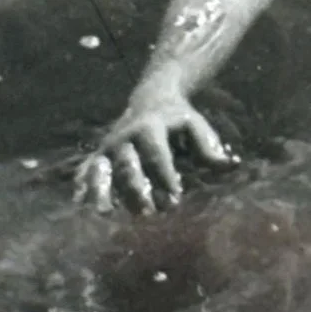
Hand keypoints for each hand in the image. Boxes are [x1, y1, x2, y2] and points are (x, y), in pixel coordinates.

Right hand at [73, 84, 234, 213]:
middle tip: (148, 213)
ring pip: (100, 169)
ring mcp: (108, 147)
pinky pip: (85, 172)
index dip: (166, 176)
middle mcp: (124, 137)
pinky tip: (79, 208)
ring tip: (103, 214)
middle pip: (128, 165)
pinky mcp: (97, 156)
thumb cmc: (178, 120)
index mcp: (150, 127)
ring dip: (101, 192)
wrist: (152, 97)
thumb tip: (231, 165)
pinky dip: (82, 188)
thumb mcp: (196, 127)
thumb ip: (211, 147)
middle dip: (137, 189)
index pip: (158, 154)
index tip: (177, 197)